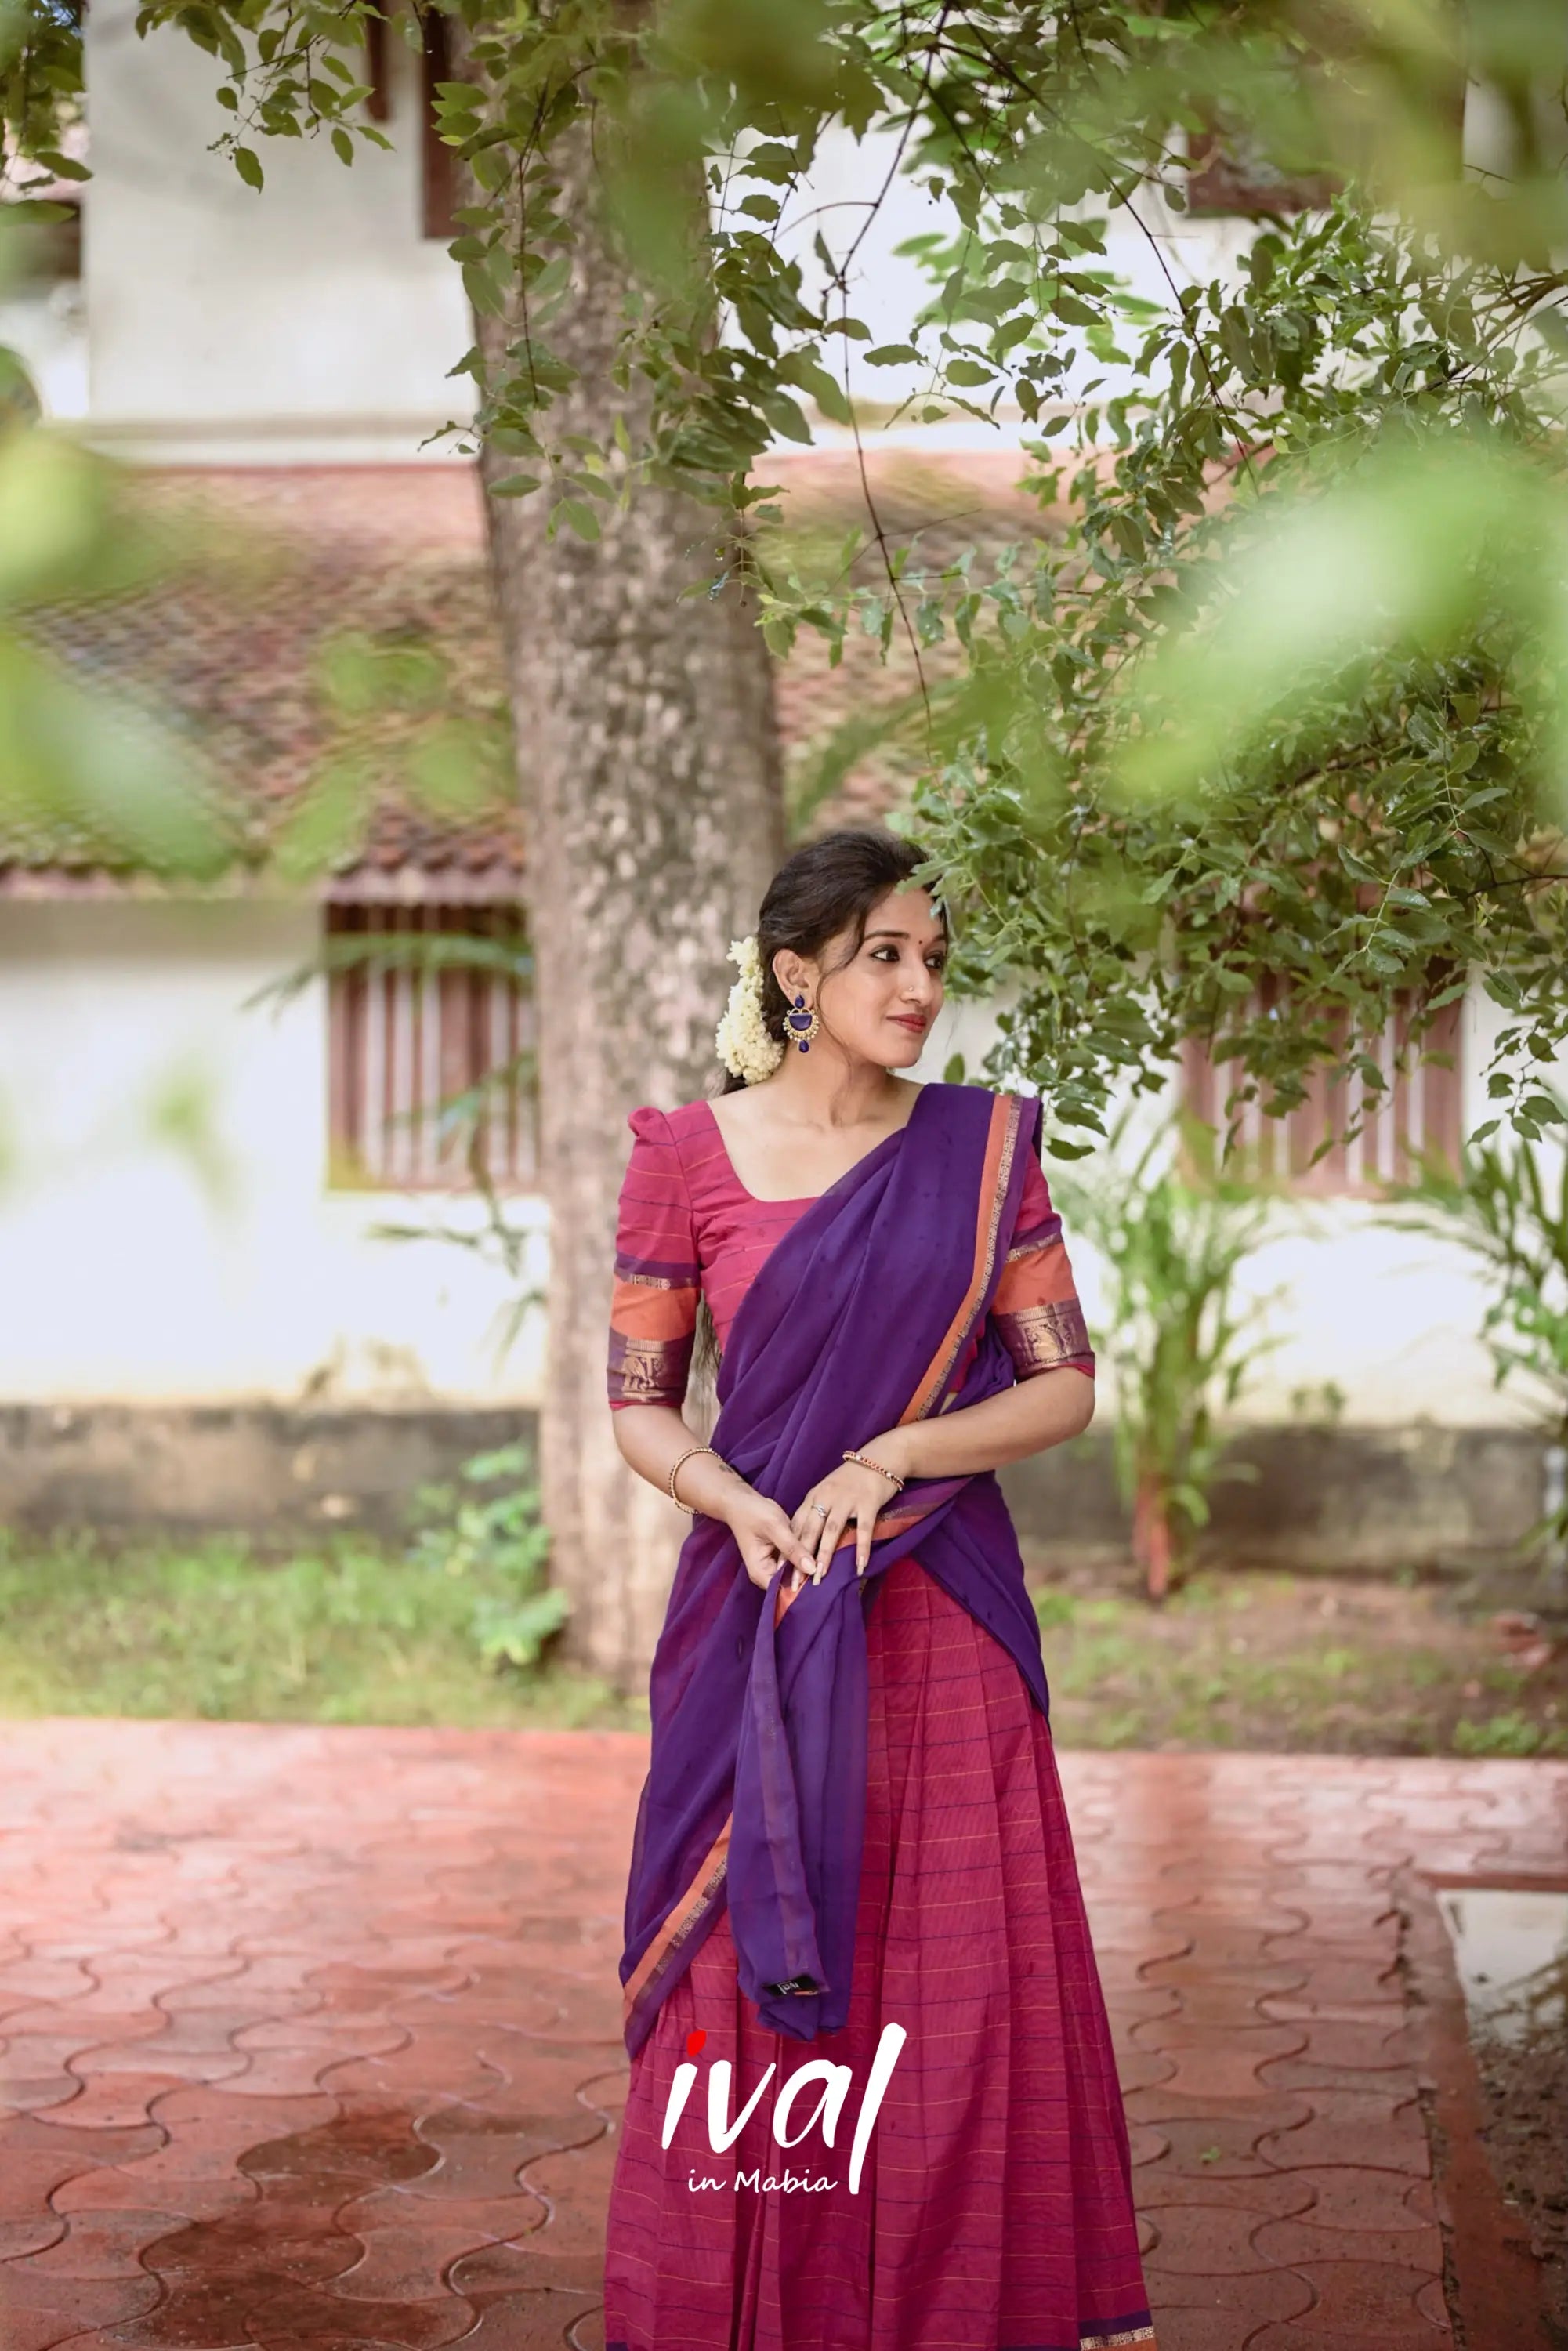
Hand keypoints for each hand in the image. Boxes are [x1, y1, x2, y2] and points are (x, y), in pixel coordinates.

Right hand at [719, 1484, 819, 1595]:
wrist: (742, 1502)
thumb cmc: (753, 1513)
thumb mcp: (775, 1527)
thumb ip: (793, 1548)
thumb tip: (812, 1569)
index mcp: (760, 1572)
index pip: (784, 1591)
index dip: (803, 1587)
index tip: (821, 1580)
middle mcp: (765, 1574)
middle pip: (790, 1584)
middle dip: (808, 1577)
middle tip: (828, 1570)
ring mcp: (772, 1566)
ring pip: (794, 1573)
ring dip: (808, 1568)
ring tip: (827, 1563)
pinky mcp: (779, 1558)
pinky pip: (794, 1562)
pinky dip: (804, 1558)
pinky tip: (819, 1553)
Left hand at [790, 1451, 903, 1580]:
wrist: (879, 1458)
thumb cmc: (851, 1479)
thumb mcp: (827, 1491)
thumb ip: (816, 1511)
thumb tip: (805, 1540)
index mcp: (814, 1496)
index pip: (797, 1526)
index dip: (788, 1549)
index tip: (781, 1571)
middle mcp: (826, 1498)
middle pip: (810, 1531)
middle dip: (801, 1558)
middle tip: (795, 1583)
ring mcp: (847, 1500)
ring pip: (832, 1531)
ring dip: (825, 1555)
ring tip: (820, 1577)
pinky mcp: (868, 1503)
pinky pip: (863, 1529)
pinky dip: (861, 1549)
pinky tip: (860, 1566)